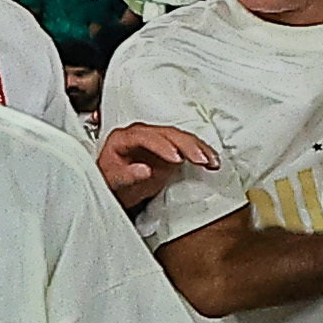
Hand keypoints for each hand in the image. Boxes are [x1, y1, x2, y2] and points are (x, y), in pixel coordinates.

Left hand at [94, 119, 214, 212]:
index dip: (163, 146)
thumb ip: (126, 176)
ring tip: (210, 161)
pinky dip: (202, 152)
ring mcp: (157, 139)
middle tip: (200, 160)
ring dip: (199, 148)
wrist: (115, 188)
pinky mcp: (170, 147)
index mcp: (123, 138)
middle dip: (187, 146)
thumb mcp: (112, 182)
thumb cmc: (111, 183)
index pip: (146, 136)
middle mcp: (141, 134)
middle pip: (168, 133)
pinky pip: (188, 145)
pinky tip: (211, 160)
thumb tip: (144, 170)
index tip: (176, 158)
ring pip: (181, 137)